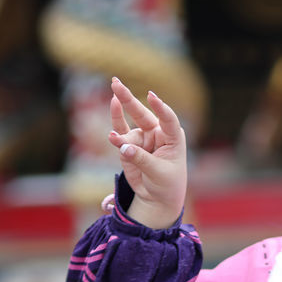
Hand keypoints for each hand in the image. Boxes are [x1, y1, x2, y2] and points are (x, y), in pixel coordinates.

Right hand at [108, 77, 186, 228]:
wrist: (157, 197)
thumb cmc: (167, 184)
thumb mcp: (158, 173)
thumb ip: (141, 159)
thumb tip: (123, 147)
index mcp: (173, 138)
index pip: (168, 119)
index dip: (160, 108)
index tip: (152, 96)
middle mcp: (157, 134)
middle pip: (142, 114)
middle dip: (129, 99)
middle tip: (115, 83)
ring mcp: (142, 138)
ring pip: (128, 128)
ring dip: (119, 125)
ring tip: (113, 126)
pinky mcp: (128, 146)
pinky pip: (119, 134)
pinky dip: (114, 132)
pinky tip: (108, 129)